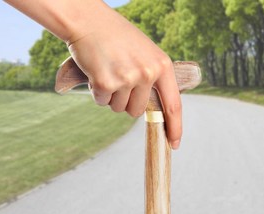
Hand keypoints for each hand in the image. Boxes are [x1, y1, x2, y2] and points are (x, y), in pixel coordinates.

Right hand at [67, 2, 181, 148]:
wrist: (88, 21)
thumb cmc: (117, 38)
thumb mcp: (145, 54)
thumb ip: (152, 80)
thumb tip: (151, 110)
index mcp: (162, 65)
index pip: (173, 105)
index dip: (175, 127)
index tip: (174, 143)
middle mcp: (147, 73)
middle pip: (138, 111)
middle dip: (126, 102)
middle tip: (119, 78)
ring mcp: (127, 78)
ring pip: (120, 108)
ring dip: (112, 97)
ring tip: (108, 71)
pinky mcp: (106, 83)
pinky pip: (102, 102)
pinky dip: (98, 93)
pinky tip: (97, 72)